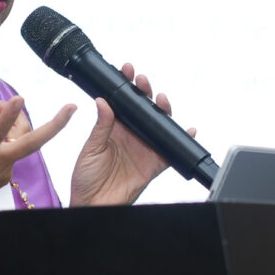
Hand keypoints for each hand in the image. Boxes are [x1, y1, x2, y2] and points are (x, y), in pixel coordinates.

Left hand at [69, 63, 192, 206]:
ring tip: (161, 99)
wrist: (93, 204)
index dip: (126, 85)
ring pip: (159, 125)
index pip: (123, 102)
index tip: (127, 70)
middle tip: (143, 81)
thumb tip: (104, 102)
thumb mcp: (91, 149)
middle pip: (144, 109)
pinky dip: (182, 140)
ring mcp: (144, 148)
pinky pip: (172, 151)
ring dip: (163, 110)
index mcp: (113, 128)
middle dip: (145, 92)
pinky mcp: (154, 163)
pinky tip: (188, 130)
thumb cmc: (86, 178)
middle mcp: (131, 135)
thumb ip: (101, 126)